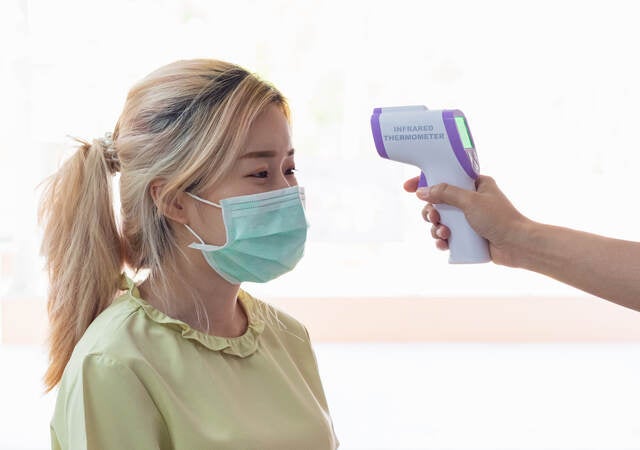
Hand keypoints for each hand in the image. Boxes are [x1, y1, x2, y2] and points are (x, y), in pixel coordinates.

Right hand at [403, 175, 530, 266]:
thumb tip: (422, 191)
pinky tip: (444, 244)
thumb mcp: (470, 200)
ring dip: (436, 228)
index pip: (445, 177)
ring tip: (443, 233)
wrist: (518, 246)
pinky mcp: (467, 237)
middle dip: (431, 211)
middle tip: (434, 216)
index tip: (408, 187)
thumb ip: (445, 193)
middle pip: (438, 202)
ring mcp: (468, 220)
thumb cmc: (500, 219)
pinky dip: (441, 240)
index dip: (425, 181)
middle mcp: (470, 201)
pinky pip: (446, 237)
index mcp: (474, 185)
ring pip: (440, 221)